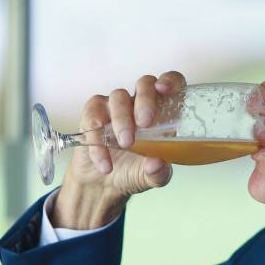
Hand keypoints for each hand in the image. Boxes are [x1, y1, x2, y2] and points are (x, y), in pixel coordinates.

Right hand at [52, 71, 185, 228]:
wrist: (105, 184)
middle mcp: (140, 102)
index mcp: (164, 110)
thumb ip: (158, 172)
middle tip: (144, 123)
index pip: (171, 82)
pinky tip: (105, 161)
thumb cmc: (136, 170)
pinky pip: (93, 116)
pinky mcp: (93, 114)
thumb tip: (157, 163)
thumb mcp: (153, 177)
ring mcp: (116, 106)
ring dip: (121, 119)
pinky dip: (98, 140)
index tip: (165, 90)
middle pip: (144, 84)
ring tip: (125, 144)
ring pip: (118, 96)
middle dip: (145, 100)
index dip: (170, 80)